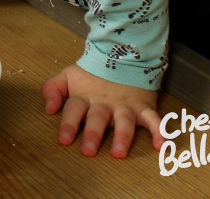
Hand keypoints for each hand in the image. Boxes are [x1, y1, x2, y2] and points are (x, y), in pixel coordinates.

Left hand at [42, 64, 163, 157]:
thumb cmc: (92, 74)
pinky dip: (160, 131)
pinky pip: (154, 119)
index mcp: (84, 97)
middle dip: (93, 134)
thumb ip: (52, 89)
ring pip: (124, 122)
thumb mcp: (67, 76)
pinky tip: (161, 145)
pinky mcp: (143, 107)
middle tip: (88, 150)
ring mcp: (125, 106)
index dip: (68, 124)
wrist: (122, 56)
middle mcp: (104, 103)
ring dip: (122, 137)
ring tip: (119, 152)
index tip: (63, 140)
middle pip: (97, 118)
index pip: (73, 110)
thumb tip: (48, 109)